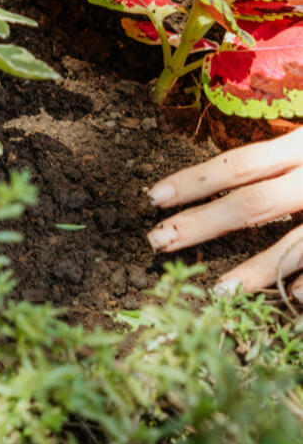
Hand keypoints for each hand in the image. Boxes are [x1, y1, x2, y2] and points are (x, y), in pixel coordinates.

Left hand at [147, 127, 302, 296]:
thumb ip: (278, 155)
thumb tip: (230, 173)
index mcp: (302, 146)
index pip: (240, 164)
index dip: (196, 180)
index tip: (154, 196)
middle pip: (254, 203)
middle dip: (203, 224)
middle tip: (158, 239)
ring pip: (296, 242)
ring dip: (258, 269)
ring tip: (221, 291)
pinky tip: (292, 297)